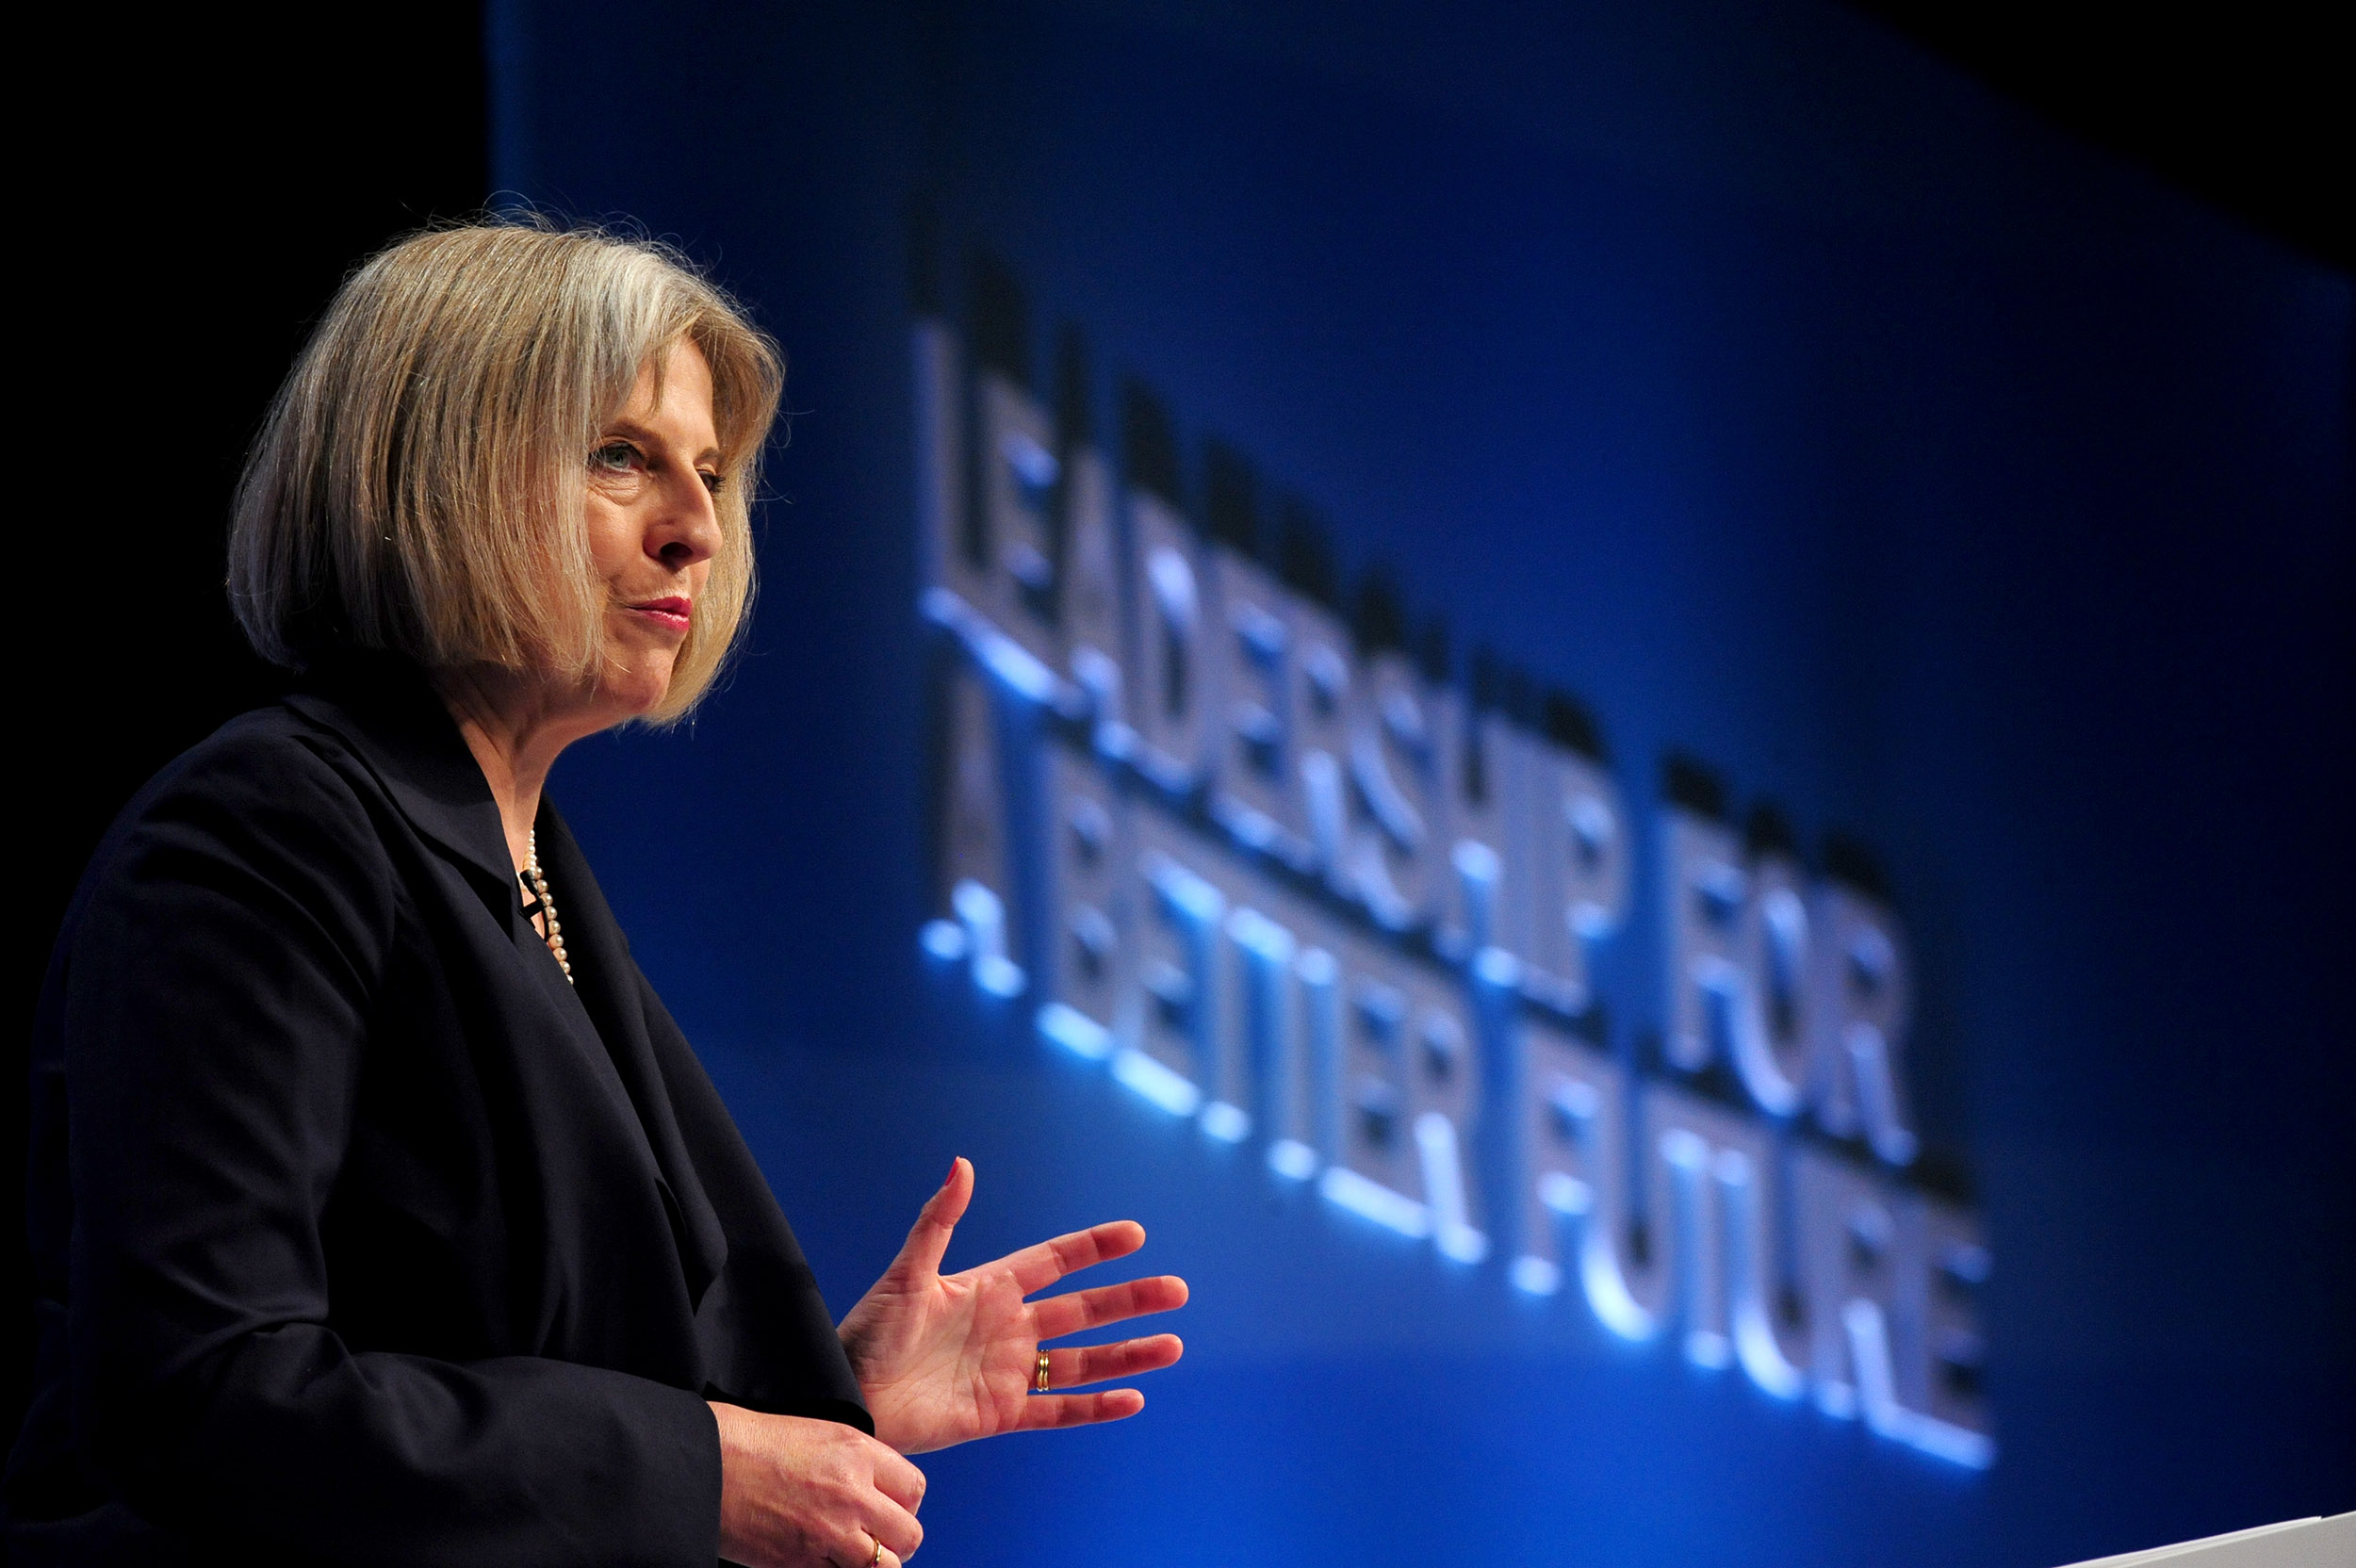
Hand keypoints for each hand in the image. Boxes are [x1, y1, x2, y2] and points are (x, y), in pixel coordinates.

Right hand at [708, 1402, 925, 1567]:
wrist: (706, 1463)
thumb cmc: (757, 1443)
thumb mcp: (822, 1434)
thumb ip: (861, 1462)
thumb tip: (885, 1490)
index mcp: (858, 1453)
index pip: (915, 1489)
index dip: (906, 1502)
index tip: (893, 1506)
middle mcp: (852, 1494)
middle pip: (909, 1534)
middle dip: (898, 1539)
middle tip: (879, 1536)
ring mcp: (828, 1533)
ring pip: (884, 1567)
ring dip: (874, 1563)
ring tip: (854, 1553)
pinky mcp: (800, 1563)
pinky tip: (825, 1560)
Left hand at [837, 1158, 1187, 1454]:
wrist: (849, 1396)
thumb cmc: (868, 1333)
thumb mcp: (907, 1274)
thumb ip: (939, 1222)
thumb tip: (962, 1165)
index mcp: (989, 1288)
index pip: (1055, 1261)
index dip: (1094, 1247)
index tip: (1136, 1235)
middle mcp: (1007, 1327)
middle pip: (1083, 1310)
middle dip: (1130, 1301)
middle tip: (1176, 1291)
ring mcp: (1007, 1371)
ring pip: (1082, 1361)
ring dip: (1126, 1354)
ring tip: (1172, 1347)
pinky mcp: (1000, 1413)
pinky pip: (1057, 1409)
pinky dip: (1095, 1407)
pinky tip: (1132, 1399)